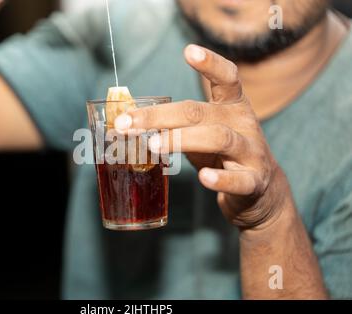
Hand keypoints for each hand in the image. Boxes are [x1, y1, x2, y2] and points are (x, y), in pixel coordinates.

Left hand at [114, 45, 290, 229]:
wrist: (259, 188)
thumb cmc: (222, 154)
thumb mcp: (203, 131)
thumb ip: (175, 123)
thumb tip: (130, 120)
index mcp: (232, 106)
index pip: (226, 78)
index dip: (210, 63)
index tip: (189, 51)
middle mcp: (243, 123)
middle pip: (200, 112)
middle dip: (160, 116)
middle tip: (127, 123)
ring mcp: (251, 152)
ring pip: (219, 139)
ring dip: (182, 139)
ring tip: (153, 145)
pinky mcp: (253, 181)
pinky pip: (238, 180)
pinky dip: (220, 179)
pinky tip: (203, 177)